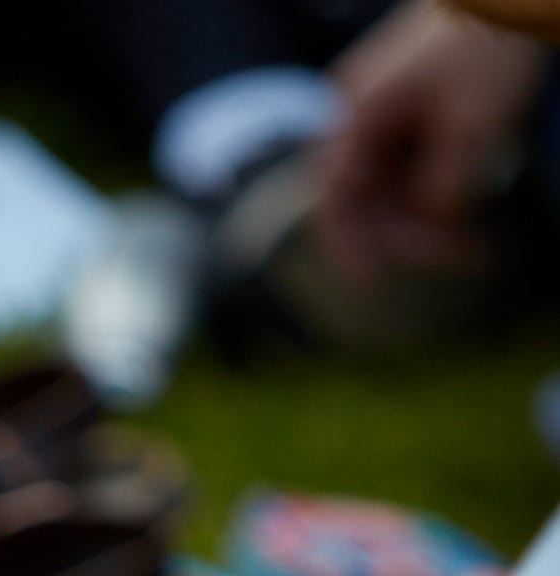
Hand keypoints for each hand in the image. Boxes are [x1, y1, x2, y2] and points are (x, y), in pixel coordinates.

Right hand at [317, 0, 544, 283]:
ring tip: (476, 246)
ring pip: (389, 194)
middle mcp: (358, 116)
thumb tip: (433, 225)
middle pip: (364, 202)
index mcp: (358, 114)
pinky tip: (467, 217)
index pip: (334, 197)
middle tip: (465, 257)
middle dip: (408, 238)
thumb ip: (441, 190)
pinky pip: (408, 173)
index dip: (348, 246)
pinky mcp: (407, 113)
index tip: (373, 284)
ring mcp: (381, 114)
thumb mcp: (473, 128)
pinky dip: (435, 199)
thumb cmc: (487, 44)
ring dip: (426, 225)